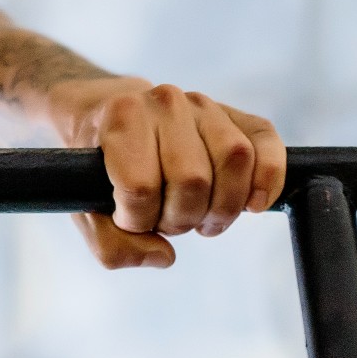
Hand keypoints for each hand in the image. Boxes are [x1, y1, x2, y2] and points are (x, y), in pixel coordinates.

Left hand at [52, 78, 286, 269]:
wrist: (114, 121)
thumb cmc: (104, 169)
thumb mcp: (87, 210)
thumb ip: (112, 246)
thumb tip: (164, 256)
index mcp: (122, 117)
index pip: (141, 186)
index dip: (138, 219)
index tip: (130, 218)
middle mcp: (165, 102)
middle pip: (192, 180)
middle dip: (181, 218)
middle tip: (168, 220)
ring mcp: (204, 105)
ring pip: (235, 160)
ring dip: (223, 207)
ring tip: (202, 217)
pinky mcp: (237, 116)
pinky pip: (266, 143)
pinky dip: (269, 178)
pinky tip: (254, 205)